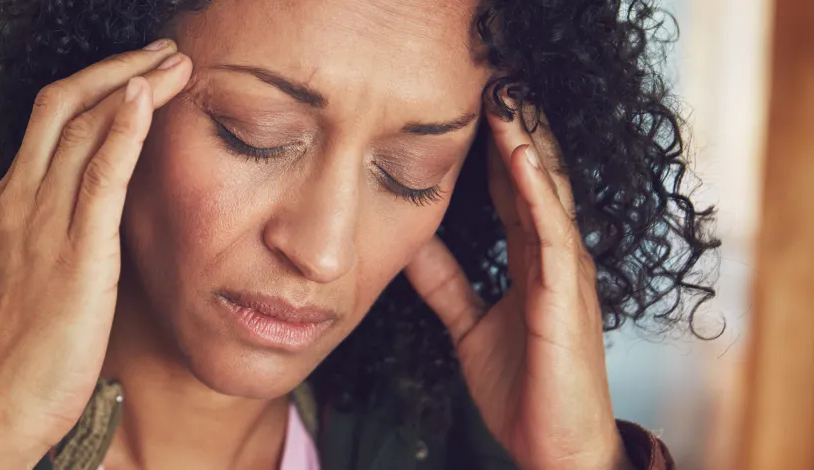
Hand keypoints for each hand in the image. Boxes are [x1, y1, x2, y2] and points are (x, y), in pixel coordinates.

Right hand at [0, 40, 192, 468]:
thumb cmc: (10, 362)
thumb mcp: (22, 287)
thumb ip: (46, 248)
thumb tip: (85, 233)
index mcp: (4, 208)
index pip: (46, 126)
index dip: (96, 91)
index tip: (136, 78)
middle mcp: (16, 202)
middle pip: (61, 106)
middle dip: (116, 68)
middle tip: (164, 51)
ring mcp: (40, 225)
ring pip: (83, 127)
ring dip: (134, 84)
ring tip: (177, 63)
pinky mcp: (74, 255)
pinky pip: (99, 173)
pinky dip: (125, 128)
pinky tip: (149, 99)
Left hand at [404, 98, 633, 468]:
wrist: (551, 445)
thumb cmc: (521, 388)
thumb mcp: (469, 325)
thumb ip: (445, 284)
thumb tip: (408, 245)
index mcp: (532, 262)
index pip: (511, 192)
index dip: (493, 150)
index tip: (472, 110)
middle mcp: (553, 259)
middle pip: (534, 181)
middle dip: (515, 133)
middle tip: (495, 85)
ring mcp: (565, 274)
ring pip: (547, 194)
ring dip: (527, 145)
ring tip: (508, 102)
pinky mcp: (566, 297)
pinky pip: (552, 233)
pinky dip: (537, 193)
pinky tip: (520, 160)